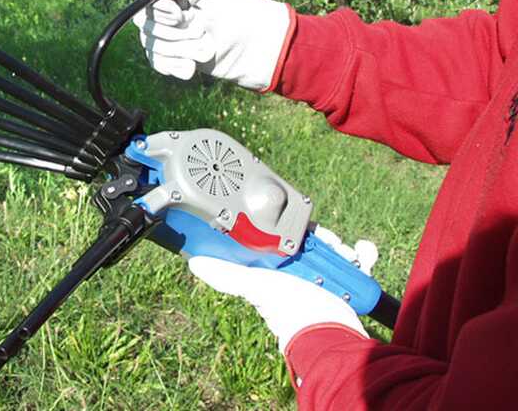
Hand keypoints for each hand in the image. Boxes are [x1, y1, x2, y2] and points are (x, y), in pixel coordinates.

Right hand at [133, 0, 293, 90]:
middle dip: (175, 31)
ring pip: (150, 43)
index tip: (178, 14)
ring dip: (181, 49)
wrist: (253, 46)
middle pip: (143, 19)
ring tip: (205, 48)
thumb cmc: (237, 9)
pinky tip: (192, 67)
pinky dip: (175, 66)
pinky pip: (156, 61)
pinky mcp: (171, 53)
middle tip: (202, 30)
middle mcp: (166, 4)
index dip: (155, 4)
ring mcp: (167, 30)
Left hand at [188, 229, 377, 352]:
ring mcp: (326, 283)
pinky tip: (363, 254)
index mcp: (279, 273)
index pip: (286, 241)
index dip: (295, 230)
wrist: (329, 332)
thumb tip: (196, 263)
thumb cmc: (291, 311)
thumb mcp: (256, 286)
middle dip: (324, 239)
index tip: (303, 226)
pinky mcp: (348, 289)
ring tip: (345, 250)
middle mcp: (301, 277)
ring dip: (343, 247)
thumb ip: (228, 275)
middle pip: (314, 245)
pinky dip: (363, 257)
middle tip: (328, 239)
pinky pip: (358, 266)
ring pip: (336, 252)